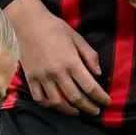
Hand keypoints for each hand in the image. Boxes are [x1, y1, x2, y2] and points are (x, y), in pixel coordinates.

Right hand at [7, 0, 108, 115]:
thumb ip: (90, 56)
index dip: (100, 97)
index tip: (106, 102)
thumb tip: (98, 73)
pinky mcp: (31, 78)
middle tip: (95, 111)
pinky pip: (39, 98)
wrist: (29, 23)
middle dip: (89, 107)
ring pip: (57, 102)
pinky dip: (48, 104)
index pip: (90, 87)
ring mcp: (42, 77)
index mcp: (71, 62)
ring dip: (69, 110)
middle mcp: (57, 73)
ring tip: (77, 111)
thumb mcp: (77, 38)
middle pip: (76, 98)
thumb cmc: (55, 28)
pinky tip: (56, 104)